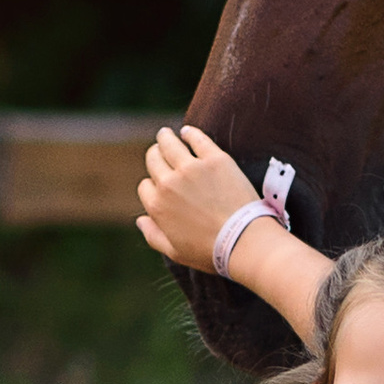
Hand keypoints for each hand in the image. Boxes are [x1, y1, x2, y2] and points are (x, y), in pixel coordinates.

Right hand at [135, 124, 264, 272]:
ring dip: (164, 137)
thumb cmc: (210, 251)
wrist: (243, 241)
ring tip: (165, 134)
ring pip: (169, 143)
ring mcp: (191, 168)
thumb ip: (153, 235)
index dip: (152, 186)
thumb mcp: (175, 251)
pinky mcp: (214, 159)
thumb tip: (140, 219)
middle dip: (154, 155)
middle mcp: (169, 183)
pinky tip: (187, 132)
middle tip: (159, 150)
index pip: (145, 187)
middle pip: (153, 159)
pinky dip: (189, 133)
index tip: (161, 185)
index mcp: (157, 207)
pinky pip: (197, 138)